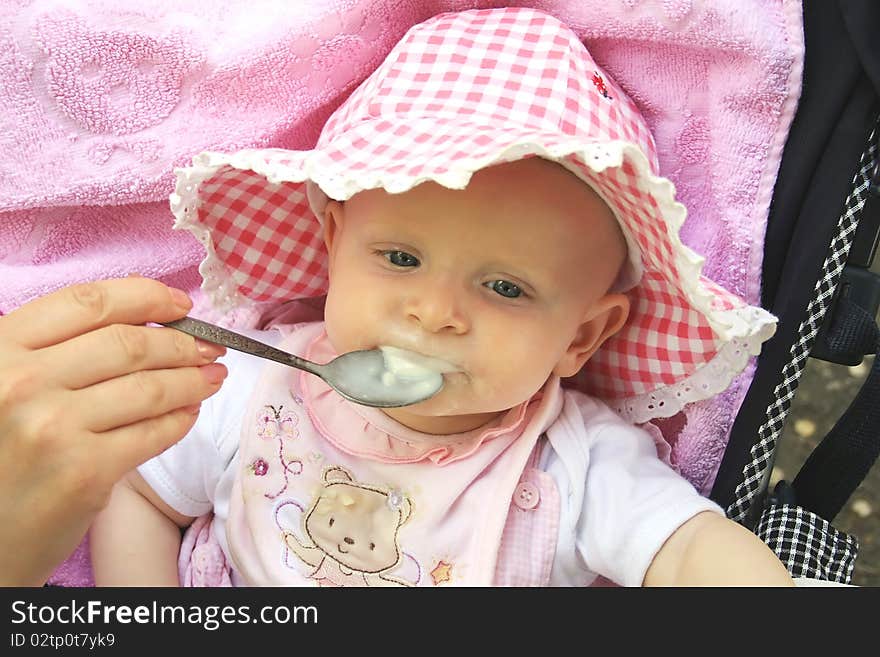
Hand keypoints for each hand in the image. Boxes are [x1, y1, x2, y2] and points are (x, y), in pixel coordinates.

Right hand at [0, 277, 227, 584]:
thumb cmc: (4, 451)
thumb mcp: (9, 384)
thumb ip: (61, 349)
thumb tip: (148, 313)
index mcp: (1, 349)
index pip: (89, 303)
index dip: (146, 297)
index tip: (182, 305)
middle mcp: (22, 383)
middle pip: (128, 343)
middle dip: (182, 344)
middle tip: (209, 349)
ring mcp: (53, 428)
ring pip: (150, 388)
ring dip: (193, 381)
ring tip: (213, 378)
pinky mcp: (85, 472)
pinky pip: (153, 434)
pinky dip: (181, 420)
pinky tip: (190, 413)